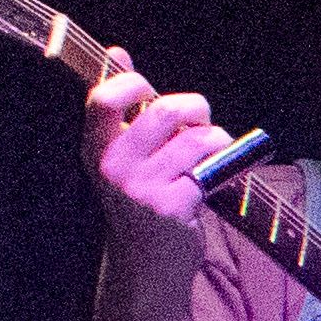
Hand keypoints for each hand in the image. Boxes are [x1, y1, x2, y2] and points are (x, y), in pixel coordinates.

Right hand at [82, 53, 228, 273]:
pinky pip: (211, 167)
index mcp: (96, 150)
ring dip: (215, 138)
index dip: (132, 82)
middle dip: (195, 108)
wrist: (147, 267)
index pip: (104, 99)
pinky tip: (215, 178)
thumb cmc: (140, 201)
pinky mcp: (173, 207)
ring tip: (210, 152)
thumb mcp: (122, 156)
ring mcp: (142, 189)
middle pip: (165, 111)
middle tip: (200, 121)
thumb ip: (123, 108)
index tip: (147, 91)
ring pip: (196, 138)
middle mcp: (114, 168)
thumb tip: (117, 53)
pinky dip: (224, 166)